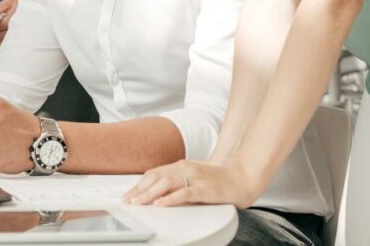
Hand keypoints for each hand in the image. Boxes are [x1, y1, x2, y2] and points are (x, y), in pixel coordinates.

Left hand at [122, 158, 260, 208]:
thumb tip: (156, 190)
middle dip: (139, 190)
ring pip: (166, 183)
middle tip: (128, 201)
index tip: (128, 195)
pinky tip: (160, 204)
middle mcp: (185, 168)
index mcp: (180, 165)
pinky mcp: (204, 189)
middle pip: (156, 178)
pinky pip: (184, 193)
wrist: (241, 177)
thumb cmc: (216, 179)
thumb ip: (176, 179)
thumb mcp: (192, 176)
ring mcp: (194, 177)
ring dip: (149, 194)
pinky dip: (170, 198)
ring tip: (138, 202)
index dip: (139, 184)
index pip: (153, 174)